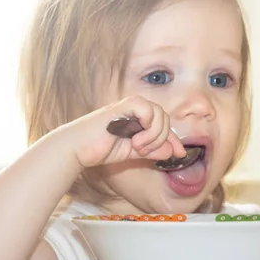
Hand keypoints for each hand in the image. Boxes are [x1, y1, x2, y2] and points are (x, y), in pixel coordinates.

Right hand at [62, 96, 186, 167]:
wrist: (78, 149)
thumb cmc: (101, 149)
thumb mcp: (133, 153)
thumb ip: (152, 150)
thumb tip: (172, 151)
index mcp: (138, 118)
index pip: (164, 125)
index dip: (174, 140)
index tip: (181, 154)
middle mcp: (136, 109)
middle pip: (165, 118)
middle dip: (161, 139)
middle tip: (143, 150)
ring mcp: (130, 106)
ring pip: (160, 114)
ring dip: (154, 136)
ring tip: (137, 146)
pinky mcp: (123, 105)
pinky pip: (148, 111)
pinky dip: (148, 129)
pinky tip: (135, 140)